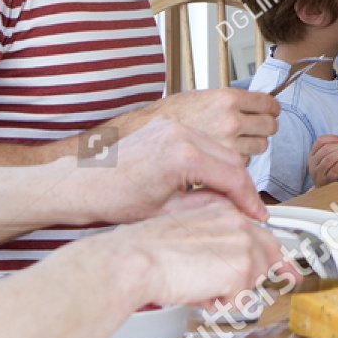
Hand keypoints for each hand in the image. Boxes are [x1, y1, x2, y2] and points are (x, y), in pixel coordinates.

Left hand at [69, 116, 265, 222]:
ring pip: (219, 147)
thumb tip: (235, 210)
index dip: (249, 199)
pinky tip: (210, 179)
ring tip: (230, 196)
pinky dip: (211, 159)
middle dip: (243, 185)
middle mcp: (181, 133)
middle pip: (232, 158)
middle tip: (248, 207)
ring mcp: (173, 125)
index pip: (233, 176)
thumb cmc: (112, 198)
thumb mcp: (168, 213)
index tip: (256, 213)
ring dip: (229, 171)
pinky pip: (201, 141)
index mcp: (183, 156)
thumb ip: (209, 207)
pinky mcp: (166, 123)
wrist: (80, 182)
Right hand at [108, 201, 294, 308]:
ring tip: (201, 287)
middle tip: (289, 283)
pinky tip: (200, 293)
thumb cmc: (148, 252)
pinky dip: (221, 304)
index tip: (290, 267)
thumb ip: (218, 248)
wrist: (136, 260)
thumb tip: (238, 272)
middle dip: (276, 274)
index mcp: (223, 210)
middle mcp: (237, 222)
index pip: (261, 232)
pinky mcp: (241, 269)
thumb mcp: (190, 238)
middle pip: (270, 254)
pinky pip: (241, 299)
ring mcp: (242, 244)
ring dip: (232, 292)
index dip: (279, 254)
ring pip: (254, 280)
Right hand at [147, 88, 279, 156]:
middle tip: (258, 128)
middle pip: (268, 127)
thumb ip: (230, 103)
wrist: (143, 137)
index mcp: (226, 99)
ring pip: (260, 147)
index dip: (272, 108)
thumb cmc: (168, 119)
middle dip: (265, 128)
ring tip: (237, 143)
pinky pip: (244, 162)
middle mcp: (229, 121)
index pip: (266, 103)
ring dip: (253, 145)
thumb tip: (257, 105)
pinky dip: (239, 161)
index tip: (273, 110)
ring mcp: (227, 144)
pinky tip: (224, 155)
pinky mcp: (221, 165)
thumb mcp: (201, 99)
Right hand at [308, 135, 337, 185]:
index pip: (319, 141)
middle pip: (326, 149)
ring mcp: (318, 173)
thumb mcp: (325, 160)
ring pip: (330, 158)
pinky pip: (335, 169)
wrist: (324, 191)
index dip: (332, 138)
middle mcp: (313, 163)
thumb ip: (332, 150)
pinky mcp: (326, 180)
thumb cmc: (328, 172)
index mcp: (312, 155)